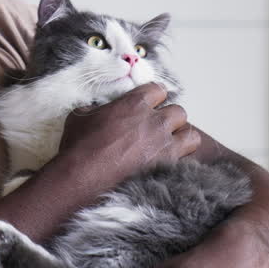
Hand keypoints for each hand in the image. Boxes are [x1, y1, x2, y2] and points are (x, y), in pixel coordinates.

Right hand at [53, 83, 199, 190]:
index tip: (149, 104)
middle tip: (156, 128)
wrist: (81, 177)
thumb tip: (99, 110)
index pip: (158, 90)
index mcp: (135, 104)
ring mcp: (163, 145)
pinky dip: (180, 160)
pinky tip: (167, 163)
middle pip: (178, 112)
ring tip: (168, 145)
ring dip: (181, 138)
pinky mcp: (166, 168)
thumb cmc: (78, 146)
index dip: (154, 97)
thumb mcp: (80, 116)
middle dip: (169, 119)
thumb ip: (97, 108)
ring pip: (190, 135)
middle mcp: (154, 121)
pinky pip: (187, 159)